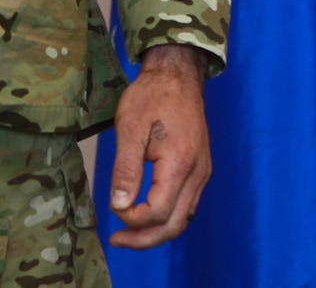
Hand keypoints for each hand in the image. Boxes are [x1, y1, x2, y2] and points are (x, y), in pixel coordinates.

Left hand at [106, 44, 211, 248]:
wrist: (177, 75)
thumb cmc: (152, 95)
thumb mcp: (130, 127)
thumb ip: (125, 169)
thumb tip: (119, 205)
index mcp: (180, 163)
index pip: (158, 212)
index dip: (133, 219)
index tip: (112, 208)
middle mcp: (198, 173)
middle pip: (174, 225)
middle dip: (144, 239)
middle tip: (117, 240)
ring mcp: (202, 173)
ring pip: (183, 219)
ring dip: (155, 232)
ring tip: (128, 232)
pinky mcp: (200, 171)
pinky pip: (186, 206)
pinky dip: (166, 218)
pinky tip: (146, 214)